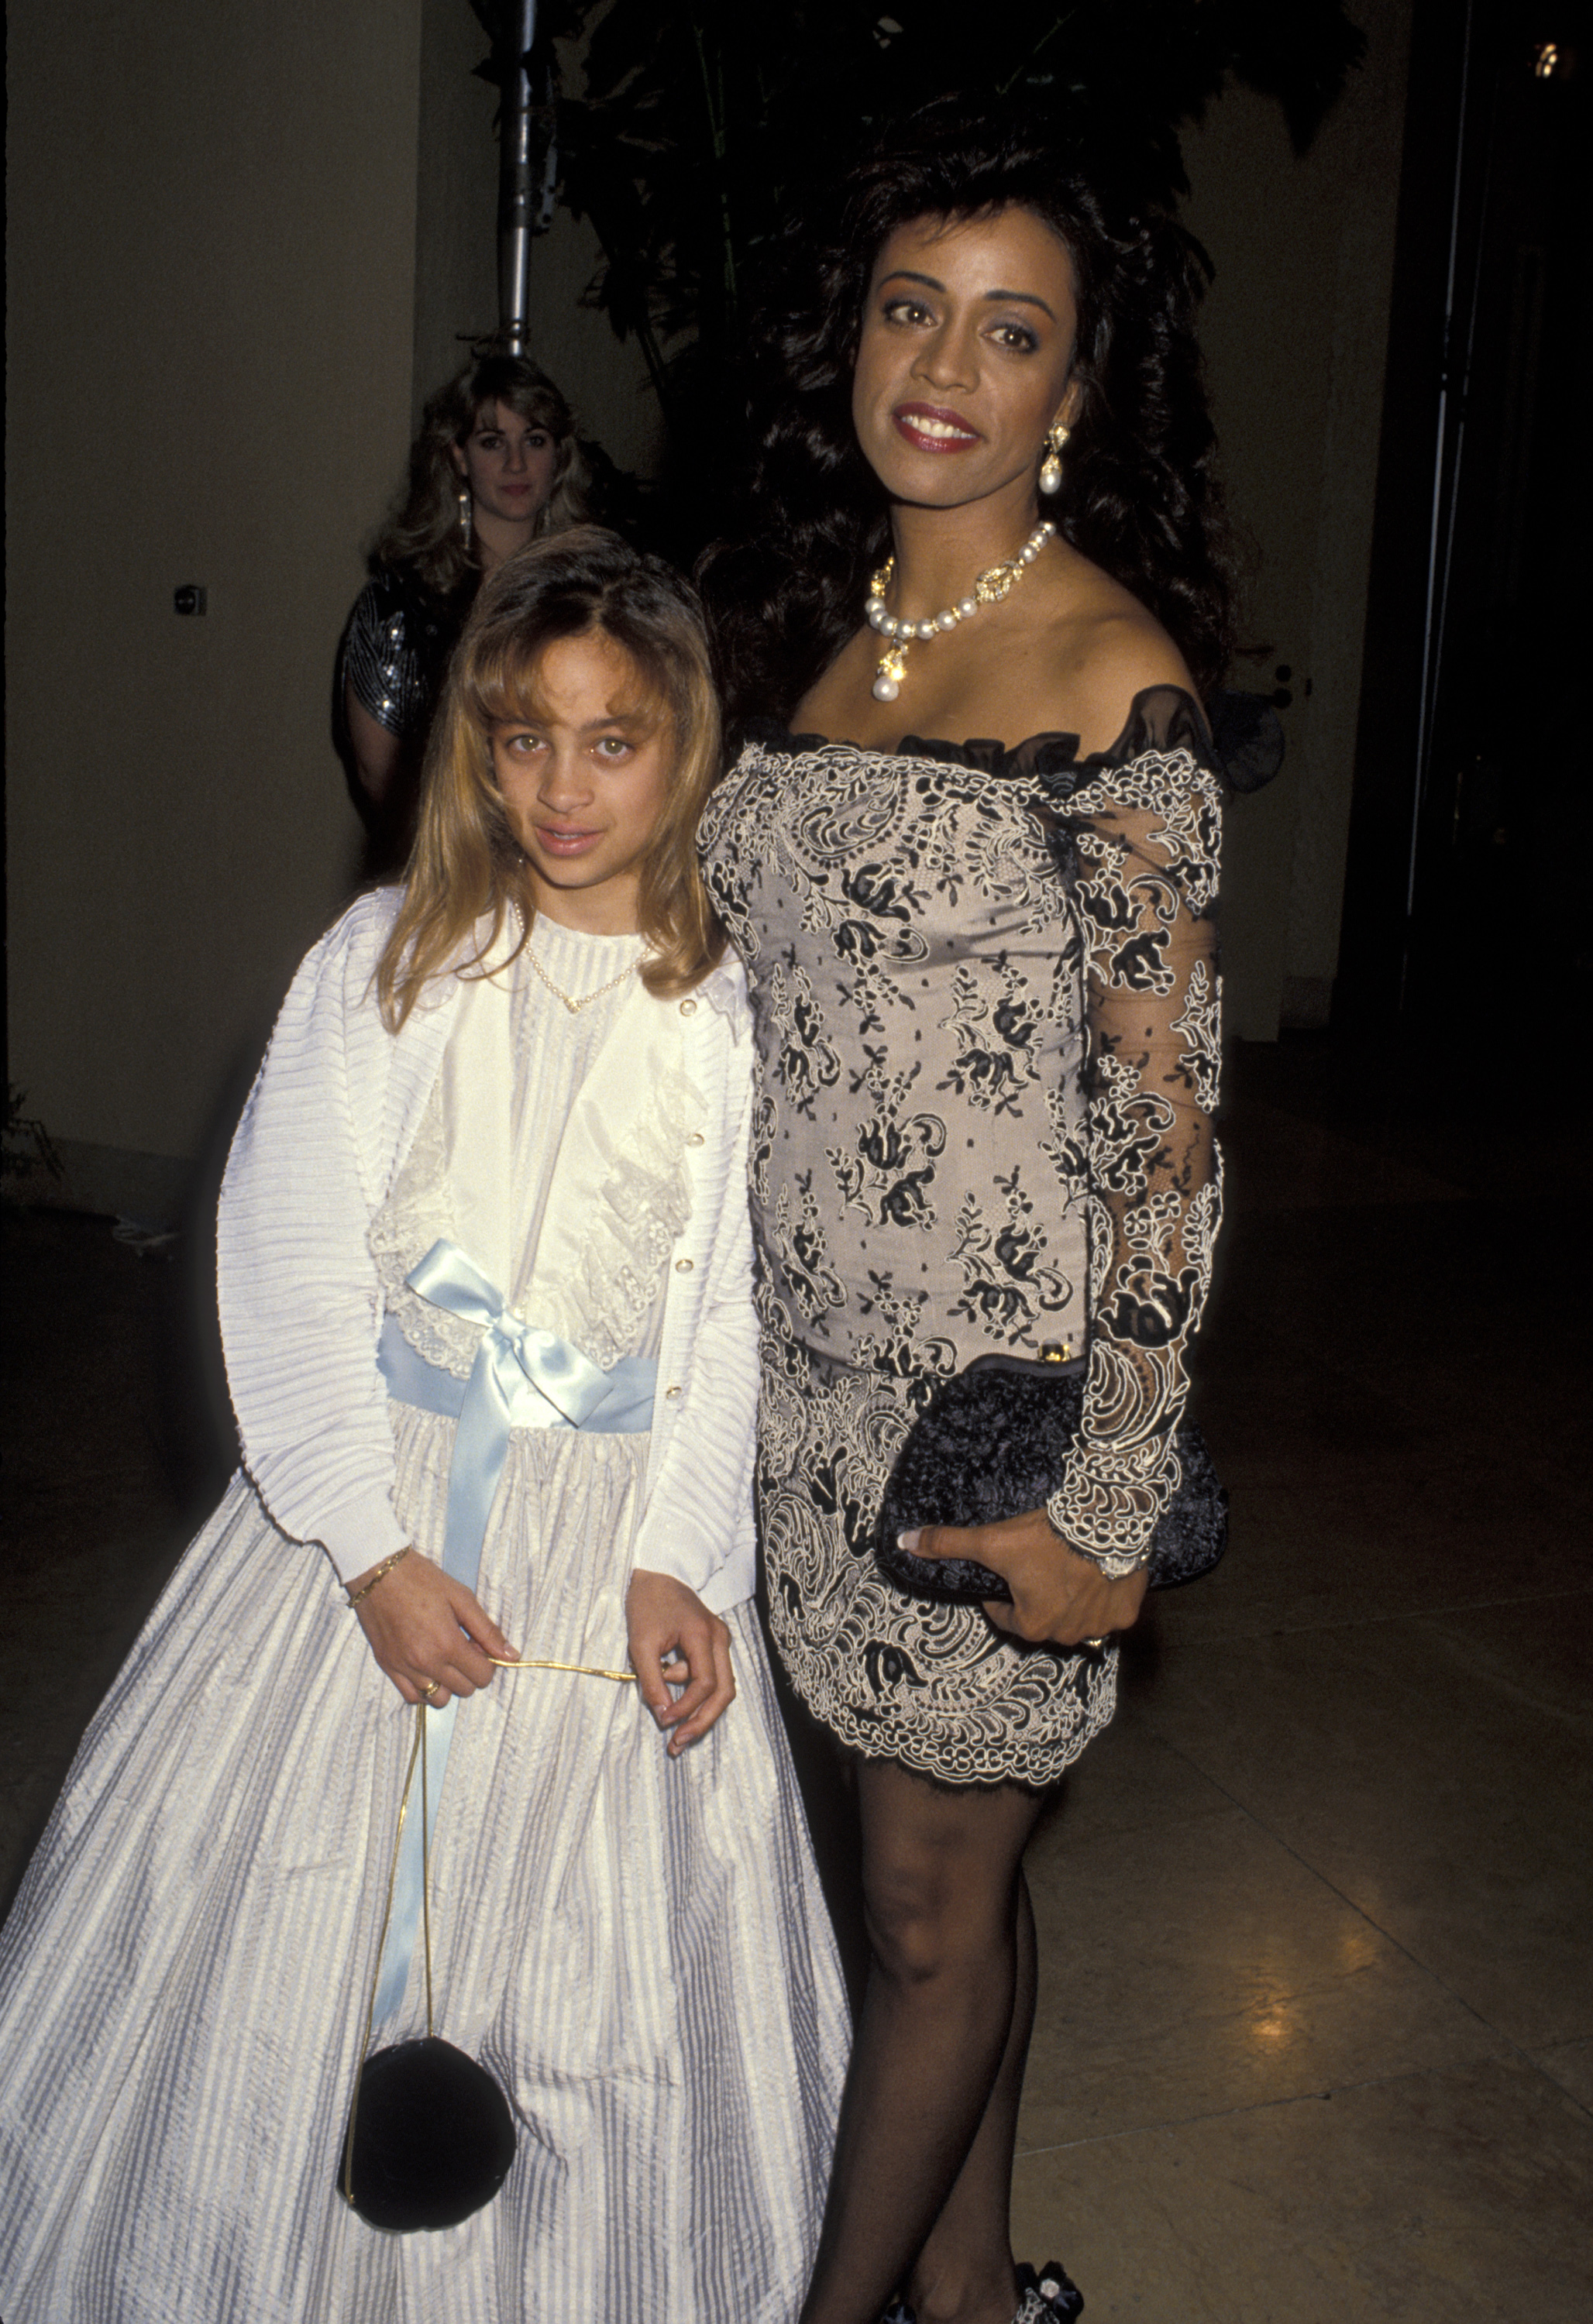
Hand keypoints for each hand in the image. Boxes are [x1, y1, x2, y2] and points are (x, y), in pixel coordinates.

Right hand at [348, 1549, 517, 1707]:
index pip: (482, 1676)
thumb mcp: (462, 1598)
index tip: (479, 1646)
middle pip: (464, 1690)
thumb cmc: (423, 1580)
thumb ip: (487, 1630)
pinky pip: (413, 1697)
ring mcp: (404, 1668)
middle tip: (462, 1648)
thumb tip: (512, 1655)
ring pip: (439, 1699)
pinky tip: (426, 1667)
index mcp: (447, 1644)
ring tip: (444, 1659)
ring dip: (448, 1684)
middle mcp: (426, 1662)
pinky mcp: (387, 1667)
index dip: (488, 1663)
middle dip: (470, 1672)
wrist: (379, 1573)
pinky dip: (424, 1689)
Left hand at [625, 1569, 734, 1755]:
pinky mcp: (713, 1643)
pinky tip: (673, 1699)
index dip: (686, 1707)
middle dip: (703, 1720)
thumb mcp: (641, 1643)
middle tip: (680, 1742)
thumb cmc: (647, 1604)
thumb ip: (651, 1680)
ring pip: (720, 1686)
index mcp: (703, 1635)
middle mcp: (719, 1639)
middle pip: (724, 1691)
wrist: (657, 1573)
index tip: (664, 1721)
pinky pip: (711, 1676)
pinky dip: (694, 1693)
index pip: (704, 1683)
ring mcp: (720, 1640)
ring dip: (699, 1709)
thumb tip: (662, 1715)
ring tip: (672, 1726)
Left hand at [901, 1508, 1149, 1648]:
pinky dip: (1104, 1595)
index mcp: (1030, 1624)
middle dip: (1036, 1596)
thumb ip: (948, 1544)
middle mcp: (1065, 1635)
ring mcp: (1099, 1627)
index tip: (1007, 1571)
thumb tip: (906, 1542)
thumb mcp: (991, 1540)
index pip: (1004, 1614)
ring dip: (1071, 1599)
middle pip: (1042, 1617)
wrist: (1104, 1521)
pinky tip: (1098, 1571)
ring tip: (1069, 1566)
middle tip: (1040, 1564)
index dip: (1000, 1592)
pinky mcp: (1126, 1613)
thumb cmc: (1046, 1537)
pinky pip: (1110, 1608)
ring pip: (1078, 1616)